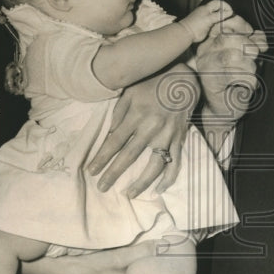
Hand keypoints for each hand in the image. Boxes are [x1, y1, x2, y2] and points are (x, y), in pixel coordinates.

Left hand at [87, 65, 198, 196]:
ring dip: (141, 182)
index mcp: (136, 115)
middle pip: (129, 156)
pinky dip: (168, 178)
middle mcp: (151, 128)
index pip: (115, 141)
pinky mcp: (179, 139)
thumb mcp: (130, 92)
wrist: (182, 79)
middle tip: (102, 187)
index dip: (102, 158)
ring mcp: (167, 135)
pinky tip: (158, 190)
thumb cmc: (151, 84)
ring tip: (129, 194)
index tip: (92, 171)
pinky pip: (175, 162)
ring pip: (154, 165)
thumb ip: (119, 113)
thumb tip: (110, 134)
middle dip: (114, 173)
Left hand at [179, 0, 233, 42]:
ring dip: (221, 19)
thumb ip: (219, 15)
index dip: (225, 6)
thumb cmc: (196, 25)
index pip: (218, 3)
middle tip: (230, 18)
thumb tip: (230, 12)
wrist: (186, 33)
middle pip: (218, 9)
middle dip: (224, 12)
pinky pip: (213, 23)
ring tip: (226, 23)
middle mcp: (206, 12)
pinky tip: (220, 28)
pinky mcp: (204, 25)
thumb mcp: (209, 19)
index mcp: (206, 8)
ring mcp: (205, 18)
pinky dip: (217, 24)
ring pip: (216, 16)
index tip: (231, 12)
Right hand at [195, 14, 267, 123]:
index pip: (226, 22)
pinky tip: (247, 86)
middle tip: (255, 59)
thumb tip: (260, 37)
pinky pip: (236, 74)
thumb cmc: (236, 83)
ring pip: (234, 56)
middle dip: (250, 47)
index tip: (256, 39)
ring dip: (250, 67)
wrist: (225, 111)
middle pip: (230, 37)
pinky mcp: (211, 81)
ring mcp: (206, 65)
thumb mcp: (248, 58)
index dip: (243, 26)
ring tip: (250, 76)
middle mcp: (205, 50)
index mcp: (212, 40)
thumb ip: (254, 43)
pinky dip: (249, 81)